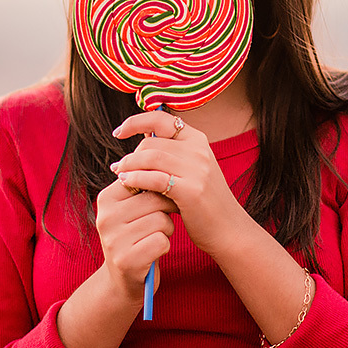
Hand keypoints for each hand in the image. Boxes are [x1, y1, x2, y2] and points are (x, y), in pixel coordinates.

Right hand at [94, 178, 175, 303]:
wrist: (123, 280)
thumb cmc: (136, 236)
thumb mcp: (131, 209)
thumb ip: (142, 187)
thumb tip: (166, 162)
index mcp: (106, 199)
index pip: (145, 179)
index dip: (161, 189)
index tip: (161, 201)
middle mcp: (105, 217)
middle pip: (156, 200)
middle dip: (167, 211)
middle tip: (160, 223)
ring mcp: (114, 240)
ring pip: (161, 220)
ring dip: (167, 230)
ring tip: (155, 237)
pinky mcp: (126, 260)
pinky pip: (161, 241)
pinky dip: (164, 246)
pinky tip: (154, 251)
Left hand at [110, 110, 249, 256]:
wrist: (228, 229)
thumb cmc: (204, 202)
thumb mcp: (192, 169)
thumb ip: (171, 153)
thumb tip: (143, 135)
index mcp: (198, 140)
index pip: (161, 118)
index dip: (135, 122)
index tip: (118, 132)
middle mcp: (199, 150)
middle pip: (151, 142)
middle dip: (130, 154)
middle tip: (119, 168)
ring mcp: (197, 169)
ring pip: (150, 157)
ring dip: (129, 166)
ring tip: (120, 176)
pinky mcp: (191, 190)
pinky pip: (154, 178)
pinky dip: (136, 179)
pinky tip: (127, 184)